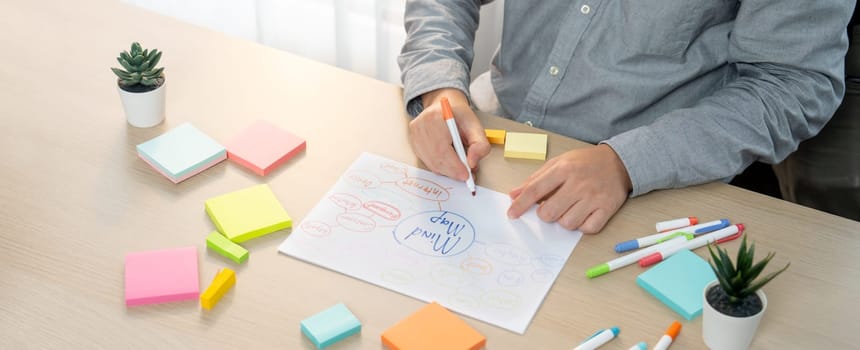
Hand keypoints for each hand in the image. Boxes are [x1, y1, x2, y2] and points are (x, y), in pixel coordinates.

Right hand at [409, 88, 490, 180]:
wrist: (445, 105)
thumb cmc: (460, 116)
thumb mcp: (476, 126)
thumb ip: (480, 144)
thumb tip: (472, 164)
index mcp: (435, 117)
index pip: (442, 148)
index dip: (454, 166)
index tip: (466, 175)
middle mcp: (420, 125)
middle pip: (436, 158)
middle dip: (453, 171)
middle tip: (466, 176)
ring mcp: (414, 134)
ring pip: (431, 163)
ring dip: (447, 171)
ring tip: (460, 169)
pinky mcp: (413, 142)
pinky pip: (427, 161)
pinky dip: (440, 166)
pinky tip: (449, 162)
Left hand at [507, 144, 632, 233]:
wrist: (619, 162)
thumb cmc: (584, 163)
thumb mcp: (558, 163)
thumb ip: (535, 179)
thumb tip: (513, 194)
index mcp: (563, 170)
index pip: (534, 190)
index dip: (520, 205)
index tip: (512, 214)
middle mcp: (578, 184)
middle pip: (549, 212)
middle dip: (544, 214)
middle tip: (551, 207)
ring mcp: (593, 197)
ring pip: (567, 224)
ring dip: (564, 220)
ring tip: (569, 209)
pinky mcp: (607, 209)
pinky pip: (587, 229)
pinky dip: (582, 226)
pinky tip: (583, 215)